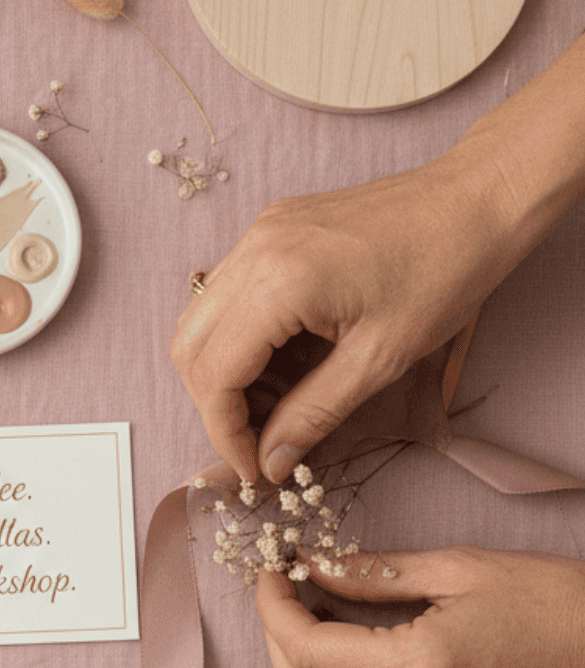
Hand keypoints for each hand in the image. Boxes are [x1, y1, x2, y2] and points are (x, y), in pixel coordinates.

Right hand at [171, 154, 512, 485]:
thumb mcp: (380, 359)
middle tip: (258, 443)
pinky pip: (230, 293)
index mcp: (278, 282)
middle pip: (190, 348)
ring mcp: (260, 234)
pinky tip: (283, 363)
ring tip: (275, 406)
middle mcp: (255, 250)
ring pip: (201, 320)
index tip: (254, 468)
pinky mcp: (273, 229)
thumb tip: (271, 461)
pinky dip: (242, 338)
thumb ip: (313, 414)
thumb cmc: (444, 271)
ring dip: (225, 372)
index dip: (226, 432)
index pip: (214, 373)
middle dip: (215, 405)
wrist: (476, 199)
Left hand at [255, 547, 584, 667]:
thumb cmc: (553, 603)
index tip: (271, 575)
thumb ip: (373, 573)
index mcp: (418, 667)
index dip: (272, 607)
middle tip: (285, 601)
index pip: (306, 647)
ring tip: (318, 636)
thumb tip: (312, 568)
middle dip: (277, 643)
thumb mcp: (459, 569)